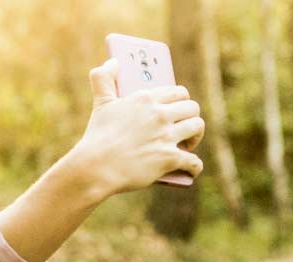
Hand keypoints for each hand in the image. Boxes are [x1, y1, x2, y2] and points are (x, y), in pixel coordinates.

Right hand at [69, 58, 204, 195]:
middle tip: (184, 127)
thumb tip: (112, 61)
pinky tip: (192, 169)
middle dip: (191, 117)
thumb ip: (103, 78)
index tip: (179, 108)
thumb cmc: (97, 137)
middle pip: (192, 108)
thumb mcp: (100, 104)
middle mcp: (159, 114)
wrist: (96, 167)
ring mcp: (166, 137)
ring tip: (188, 145)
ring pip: (197, 129)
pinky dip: (194, 166)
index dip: (182, 101)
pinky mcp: (168, 159)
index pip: (178, 92)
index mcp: (145, 99)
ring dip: (196, 137)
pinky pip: (193, 161)